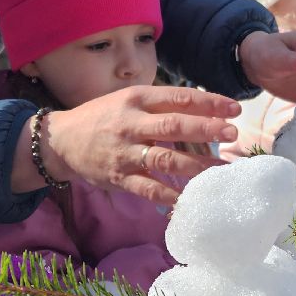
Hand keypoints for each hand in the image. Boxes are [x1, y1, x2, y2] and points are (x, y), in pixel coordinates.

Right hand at [39, 86, 239, 206]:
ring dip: (197, 165)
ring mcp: (124, 152)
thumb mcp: (129, 100)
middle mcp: (131, 123)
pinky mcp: (118, 177)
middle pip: (174, 125)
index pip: (178, 98)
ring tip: (221, 170)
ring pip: (165, 158)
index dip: (208, 103)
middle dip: (207, 129)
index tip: (233, 109)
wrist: (61, 140)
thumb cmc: (103, 117)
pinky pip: (147, 188)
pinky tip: (189, 198)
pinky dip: (169, 195)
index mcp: (136, 99)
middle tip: (232, 134)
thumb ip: (161, 105)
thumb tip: (206, 109)